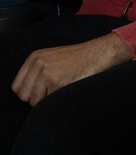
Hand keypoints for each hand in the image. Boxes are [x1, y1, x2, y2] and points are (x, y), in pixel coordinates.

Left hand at [11, 33, 133, 105]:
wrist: (99, 53)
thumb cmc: (79, 57)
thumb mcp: (52, 57)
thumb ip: (37, 70)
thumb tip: (27, 93)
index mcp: (34, 58)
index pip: (17, 86)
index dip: (28, 93)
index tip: (39, 93)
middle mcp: (37, 64)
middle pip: (24, 96)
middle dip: (36, 99)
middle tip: (51, 94)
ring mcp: (46, 73)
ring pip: (35, 101)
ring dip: (47, 101)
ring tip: (61, 91)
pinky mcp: (57, 82)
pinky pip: (49, 101)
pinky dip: (58, 100)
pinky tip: (68, 89)